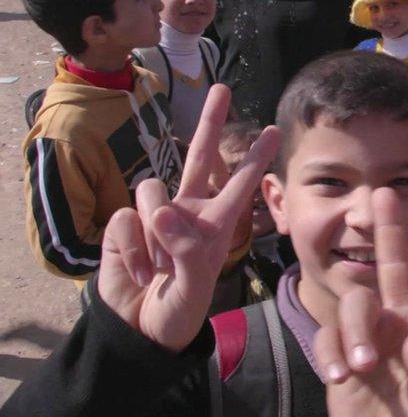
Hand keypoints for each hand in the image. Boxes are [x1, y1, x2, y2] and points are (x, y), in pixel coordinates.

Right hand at [97, 85, 280, 351]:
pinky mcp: (124, 222)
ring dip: (155, 233)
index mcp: (216, 223)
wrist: (140, 327)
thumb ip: (186, 251)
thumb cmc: (179, 308)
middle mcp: (188, 210)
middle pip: (198, 156)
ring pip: (153, 191)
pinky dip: (133, 249)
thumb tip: (163, 211)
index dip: (256, 159)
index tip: (274, 131)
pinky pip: (127, 218)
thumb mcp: (194, 287)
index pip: (239, 184)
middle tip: (222, 89)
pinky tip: (139, 272)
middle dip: (210, 122)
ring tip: (160, 269)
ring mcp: (155, 214)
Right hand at [316, 188, 407, 416]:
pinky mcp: (340, 352)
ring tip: (362, 365)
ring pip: (358, 302)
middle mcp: (403, 322)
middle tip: (384, 194)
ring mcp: (370, 335)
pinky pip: (329, 336)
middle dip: (390, 230)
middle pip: (396, 266)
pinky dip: (332, 353)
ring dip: (357, 328)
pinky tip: (340, 377)